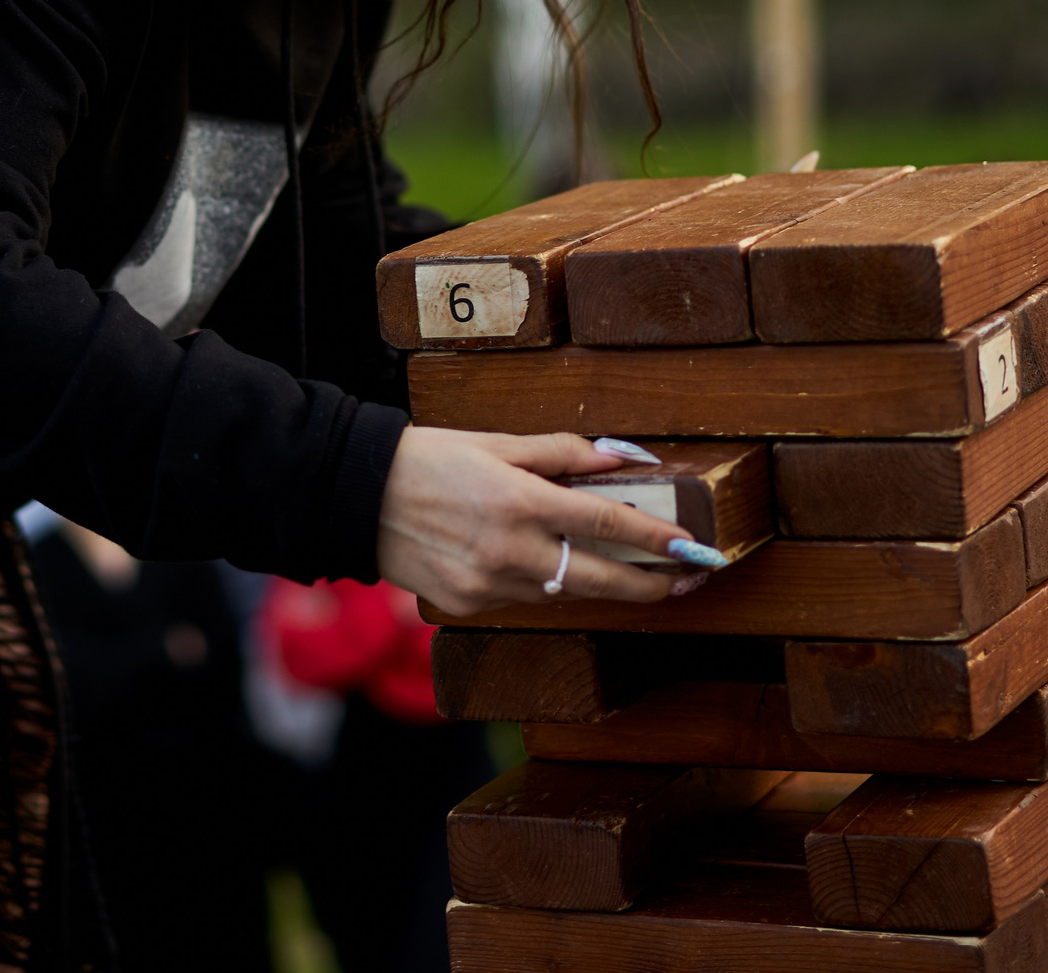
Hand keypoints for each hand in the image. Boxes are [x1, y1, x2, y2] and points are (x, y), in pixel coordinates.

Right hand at [374, 426, 700, 616]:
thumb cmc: (426, 459)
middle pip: (600, 578)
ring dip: (596, 583)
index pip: (607, 522)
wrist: (357, 495)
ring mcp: (487, 584)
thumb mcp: (494, 441)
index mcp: (519, 500)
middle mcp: (508, 549)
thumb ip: (561, 453)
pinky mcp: (467, 605)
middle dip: (649, 585)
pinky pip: (523, 598)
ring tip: (627, 572)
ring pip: (563, 591)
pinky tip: (544, 565)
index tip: (691, 546)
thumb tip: (618, 458)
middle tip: (683, 582)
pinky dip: (541, 583)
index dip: (656, 537)